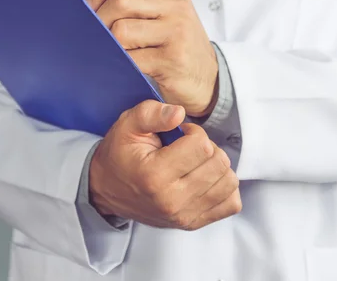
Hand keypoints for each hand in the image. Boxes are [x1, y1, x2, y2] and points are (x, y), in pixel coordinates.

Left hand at [85, 0, 218, 117]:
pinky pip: (130, 58)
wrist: (209, 79)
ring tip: (111, 50)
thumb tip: (89, 4)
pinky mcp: (172, 60)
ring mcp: (176, 33)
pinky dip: (118, 63)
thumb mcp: (166, 14)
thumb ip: (137, 1)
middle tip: (94, 32)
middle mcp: (176, 8)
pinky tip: (121, 65)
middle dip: (98, 18)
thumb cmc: (179, 46)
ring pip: (121, 30)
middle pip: (121, 0)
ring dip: (107, 43)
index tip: (89, 5)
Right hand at [89, 100, 241, 229]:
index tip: (180, 133)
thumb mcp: (128, 124)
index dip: (194, 131)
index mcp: (154, 175)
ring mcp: (183, 216)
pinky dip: (224, 187)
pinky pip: (230, 203)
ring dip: (216, 165)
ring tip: (196, 162)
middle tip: (188, 147)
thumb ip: (153, 113)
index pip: (202, 145)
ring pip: (228, 182)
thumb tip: (179, 113)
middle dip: (207, 147)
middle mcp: (171, 200)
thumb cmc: (120, 154)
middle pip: (218, 163)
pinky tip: (206, 177)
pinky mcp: (192, 223)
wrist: (106, 189)